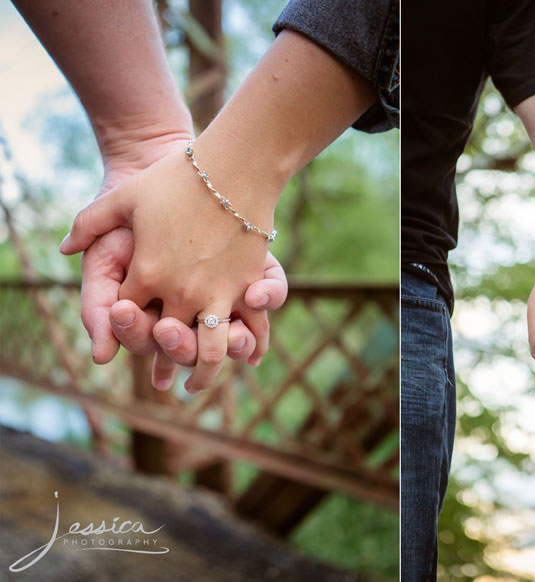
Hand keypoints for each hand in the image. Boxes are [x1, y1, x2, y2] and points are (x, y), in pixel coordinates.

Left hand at [62, 136, 280, 391]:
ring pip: (210, 348)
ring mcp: (215, 291)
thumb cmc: (176, 177)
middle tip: (169, 382)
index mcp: (144, 274)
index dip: (130, 324)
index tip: (137, 330)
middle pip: (168, 341)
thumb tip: (63, 249)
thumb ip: (89, 224)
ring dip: (204, 372)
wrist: (233, 164)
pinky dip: (250, 347)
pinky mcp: (245, 285)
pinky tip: (248, 357)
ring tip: (198, 383)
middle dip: (167, 361)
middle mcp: (179, 291)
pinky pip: (247, 327)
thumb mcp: (123, 197)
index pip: (130, 314)